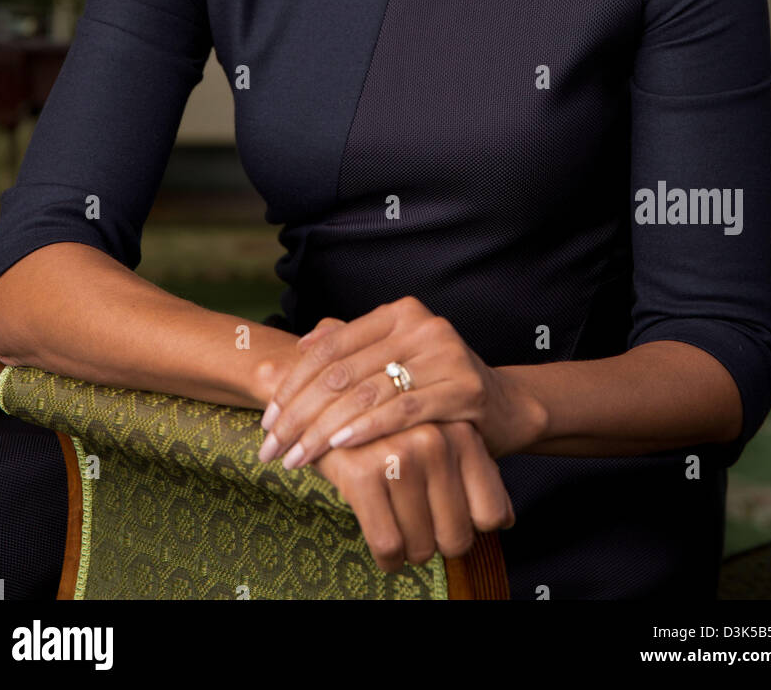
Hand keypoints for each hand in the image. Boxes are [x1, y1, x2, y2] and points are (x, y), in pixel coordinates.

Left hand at [257, 297, 544, 468]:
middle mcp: (420, 325)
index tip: (266, 419)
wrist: (504, 407)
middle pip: (341, 372)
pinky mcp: (462, 387)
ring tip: (295, 457)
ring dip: (323, 430)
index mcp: (397, 313)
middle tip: (271, 447)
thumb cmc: (436, 386)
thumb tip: (299, 347)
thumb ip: (351, 349)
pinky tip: (339, 447)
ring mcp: (444, 353)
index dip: (292, 384)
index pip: (329, 347)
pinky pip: (402, 410)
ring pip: (366, 393)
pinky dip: (366, 429)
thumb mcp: (394, 361)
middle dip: (299, 414)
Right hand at [310, 418, 514, 571]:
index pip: (491, 514)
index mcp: (462, 434)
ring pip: (422, 546)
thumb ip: (475, 474)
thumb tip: (505, 520)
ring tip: (401, 531)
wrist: (329, 399)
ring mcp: (398, 455)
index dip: (472, 528)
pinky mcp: (361, 473)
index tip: (452, 524)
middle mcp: (435, 441)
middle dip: (438, 544)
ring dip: (411, 551)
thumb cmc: (393, 430)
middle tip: (423, 533)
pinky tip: (384, 543)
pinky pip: (388, 544)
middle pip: (457, 537)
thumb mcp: (442, 439)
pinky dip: (388, 557)